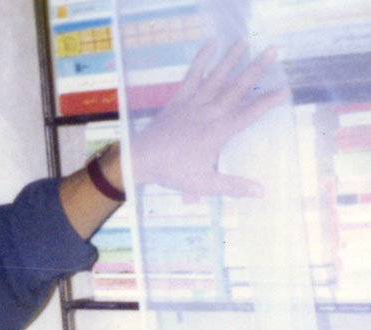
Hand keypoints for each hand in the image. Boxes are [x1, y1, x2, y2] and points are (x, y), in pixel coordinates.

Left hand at [130, 39, 289, 197]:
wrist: (141, 159)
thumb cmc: (172, 172)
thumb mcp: (204, 184)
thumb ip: (233, 186)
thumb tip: (261, 192)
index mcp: (218, 132)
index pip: (249, 114)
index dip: (268, 101)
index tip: (286, 88)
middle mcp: (208, 113)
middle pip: (236, 88)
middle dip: (255, 69)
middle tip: (273, 50)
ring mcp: (192, 103)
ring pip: (216, 77)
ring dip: (231, 57)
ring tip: (246, 39)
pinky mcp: (179, 100)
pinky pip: (191, 76)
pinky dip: (201, 59)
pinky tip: (211, 44)